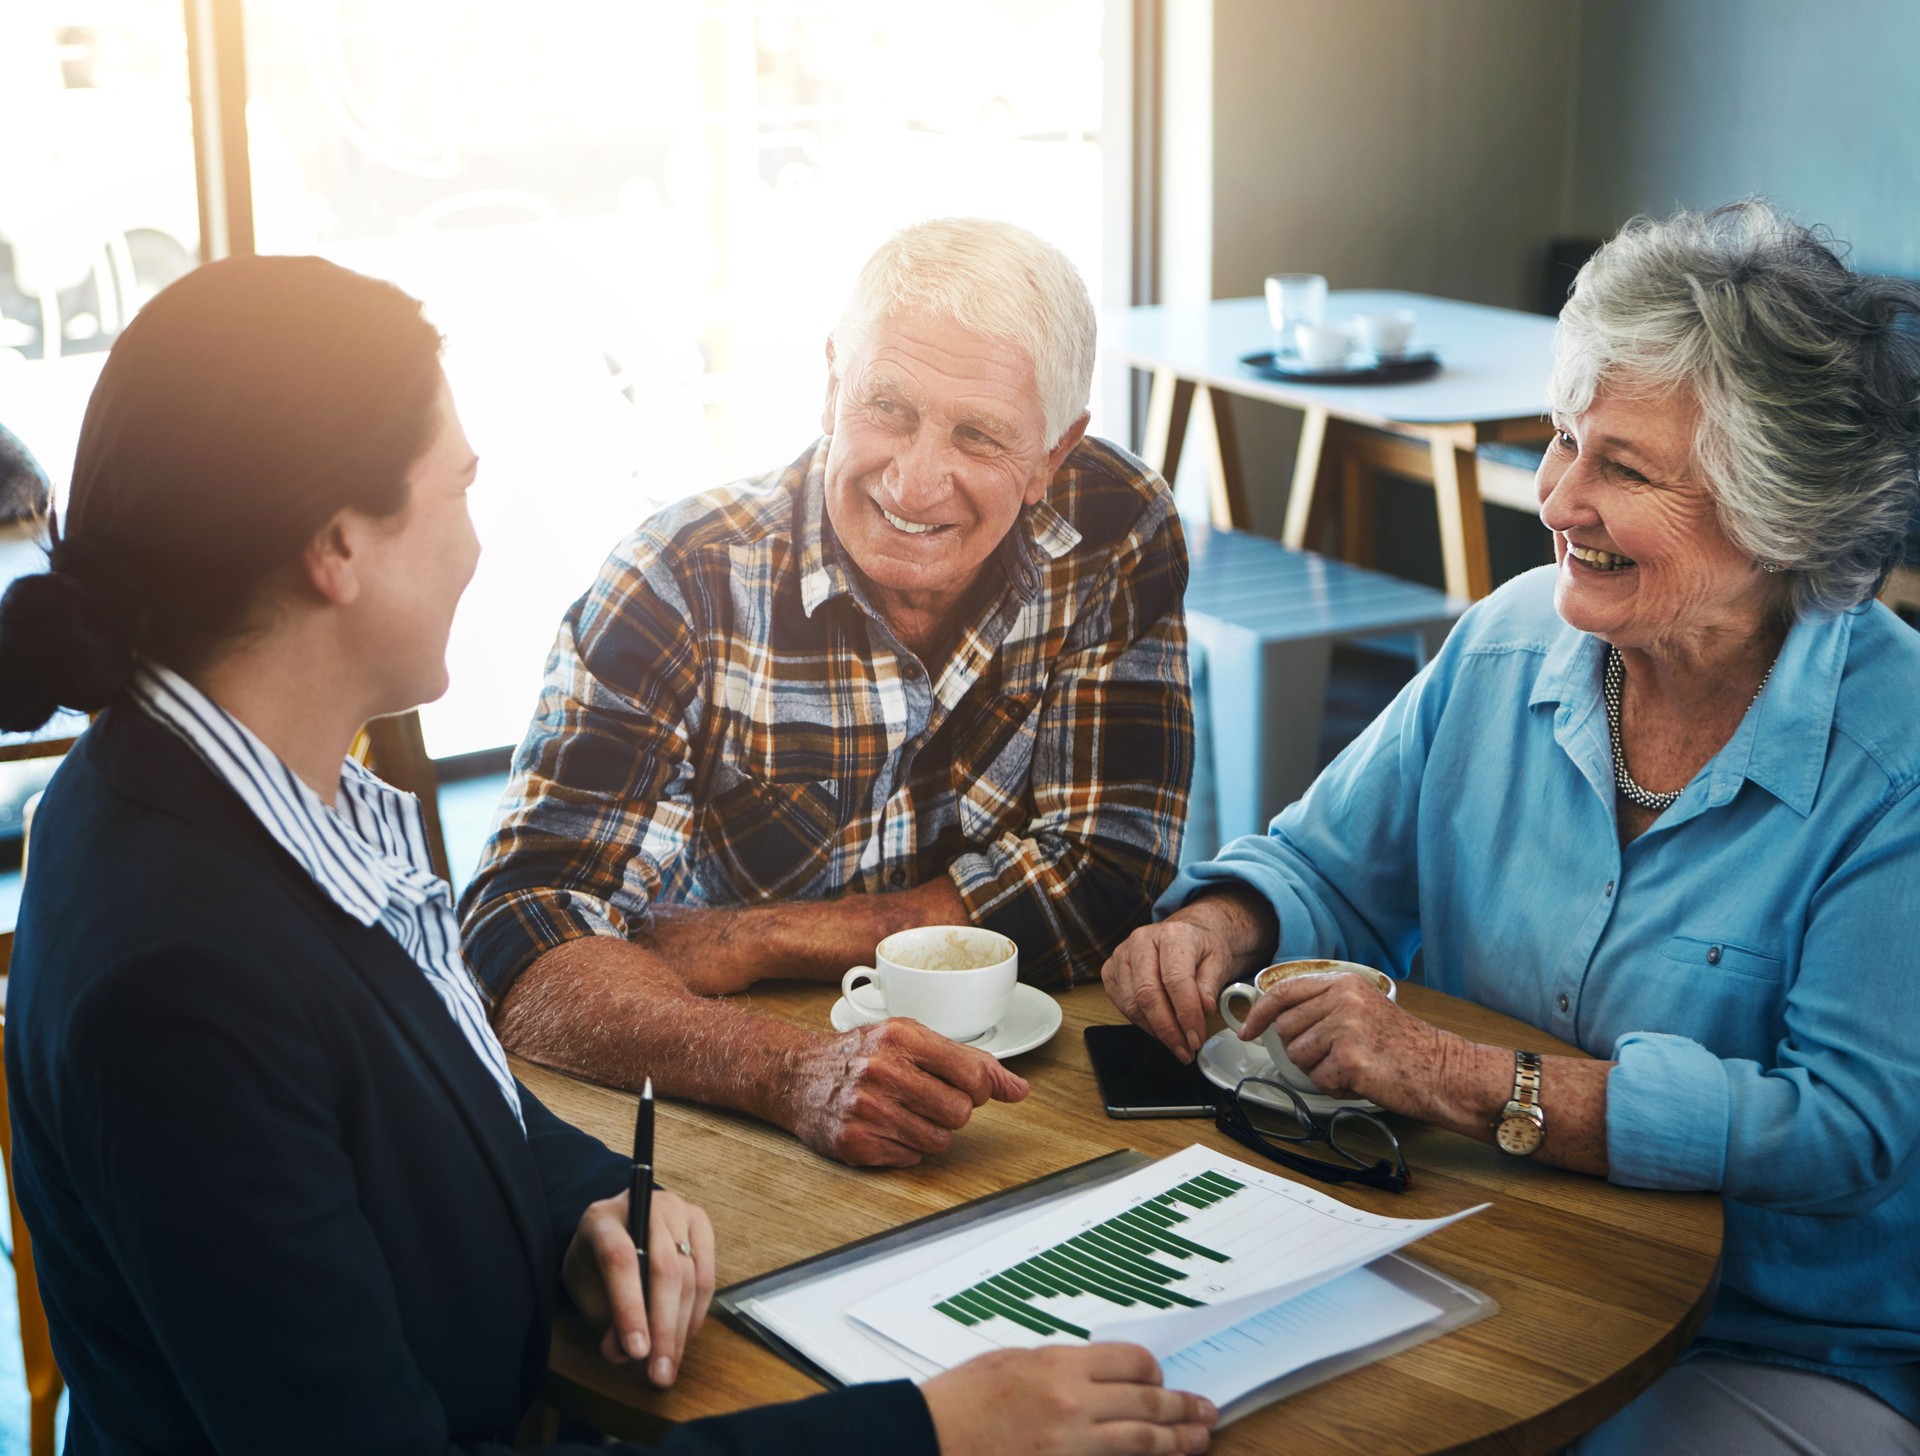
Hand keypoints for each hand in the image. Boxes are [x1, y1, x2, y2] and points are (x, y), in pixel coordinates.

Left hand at [562, 1189, 715, 1387]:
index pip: (620, 1260)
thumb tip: (631, 1354)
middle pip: (663, 1270)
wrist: (615, 1229)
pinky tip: (684, 1337)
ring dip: (682, 1328)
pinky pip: (708, 1275)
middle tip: (659, 1372)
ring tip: (670, 1364)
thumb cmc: (597, 1264)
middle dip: (663, 1328)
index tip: (637, 1352)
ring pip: (690, 1276)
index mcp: (602, 1219)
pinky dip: (698, 1312)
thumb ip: (607, 1321)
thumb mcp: (587, 1293)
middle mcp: (644, 1206)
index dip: (630, 1308)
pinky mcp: (700, 1222)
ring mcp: (677, 1210)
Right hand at [782, 1018, 1028, 1166]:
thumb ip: (970, 1061)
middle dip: (953, 1111)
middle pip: (960, 1113)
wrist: (796, 1076)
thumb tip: (1020, 1089)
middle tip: (929, 1100)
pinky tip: (885, 1128)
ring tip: (905, 1113)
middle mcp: (882, 1070)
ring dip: (930, 1132)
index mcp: (902, 1037)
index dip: (979, 1087)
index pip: (973, 1074)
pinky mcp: (854, 1143)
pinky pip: (911, 1159)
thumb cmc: (861, 1054)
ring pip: (939, 1141)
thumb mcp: (913, 1040)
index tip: (965, 1086)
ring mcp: (866, 1109)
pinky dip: (905, 1148)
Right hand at [922, 1344, 1214, 1455]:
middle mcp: (1072, 1404)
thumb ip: (1056, 1369)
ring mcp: (1070, 1445)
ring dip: (1176, 1439)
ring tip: (1198, 1439)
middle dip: (1181, 1407)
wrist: (926, 1439)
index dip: (1153, 1371)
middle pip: (1146, 1402)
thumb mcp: (1010, 1364)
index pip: (1131, 1362)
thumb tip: (1090, 1375)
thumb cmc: (958, 1402)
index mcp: (1058, 1366)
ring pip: (1142, 1440)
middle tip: (1204, 1410)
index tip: (1161, 1379)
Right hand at [1100, 919, 1238, 1061]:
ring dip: (1155, 1031)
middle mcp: (1141, 941)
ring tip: (1176, 1043)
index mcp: (1172, 935)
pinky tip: (1159, 1028)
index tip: (1195, 1038)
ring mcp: (1121, 955)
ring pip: (1132, 1004)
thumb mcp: (1217, 961)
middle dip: (1167, 1029)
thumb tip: (1204, 1009)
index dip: (1186, 1014)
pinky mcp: (1110, 970)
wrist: (1184, 933)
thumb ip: (1210, 985)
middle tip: (1185, 1049)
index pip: (1175, 980)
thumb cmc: (1200, 948)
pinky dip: (1141, 1023)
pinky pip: (1121, 1005)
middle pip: (1148, 994)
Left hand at [1234, 973, 1444, 1108]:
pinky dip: (1336, 1087)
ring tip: (1353, 1066)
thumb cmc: (1405, 1046)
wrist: (1442, 1070)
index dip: (1259, 1013)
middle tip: (1336, 1056)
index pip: (1283, 992)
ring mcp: (1345, 1028)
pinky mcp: (1349, 1059)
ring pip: (1298, 1056)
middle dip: (1302, 1050)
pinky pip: (1319, 1080)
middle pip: (1286, 1029)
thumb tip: (1278, 1019)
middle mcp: (1342, 1000)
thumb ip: (1325, 1005)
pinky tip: (1362, 1080)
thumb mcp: (1364, 1007)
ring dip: (1320, 1070)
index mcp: (1344, 983)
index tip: (1247, 1029)